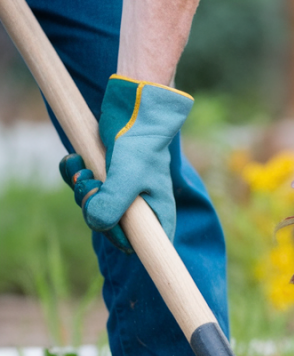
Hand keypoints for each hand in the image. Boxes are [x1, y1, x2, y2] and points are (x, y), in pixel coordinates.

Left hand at [59, 75, 192, 252]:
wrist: (133, 109)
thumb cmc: (140, 144)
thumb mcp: (128, 176)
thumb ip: (113, 204)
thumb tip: (95, 222)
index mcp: (156, 215)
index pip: (138, 246)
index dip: (118, 238)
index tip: (106, 220)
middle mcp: (140, 208)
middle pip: (108, 227)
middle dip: (93, 206)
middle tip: (93, 182)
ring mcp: (121, 193)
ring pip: (92, 206)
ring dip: (81, 186)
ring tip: (82, 165)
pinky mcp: (106, 176)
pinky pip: (84, 186)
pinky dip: (74, 174)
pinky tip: (75, 159)